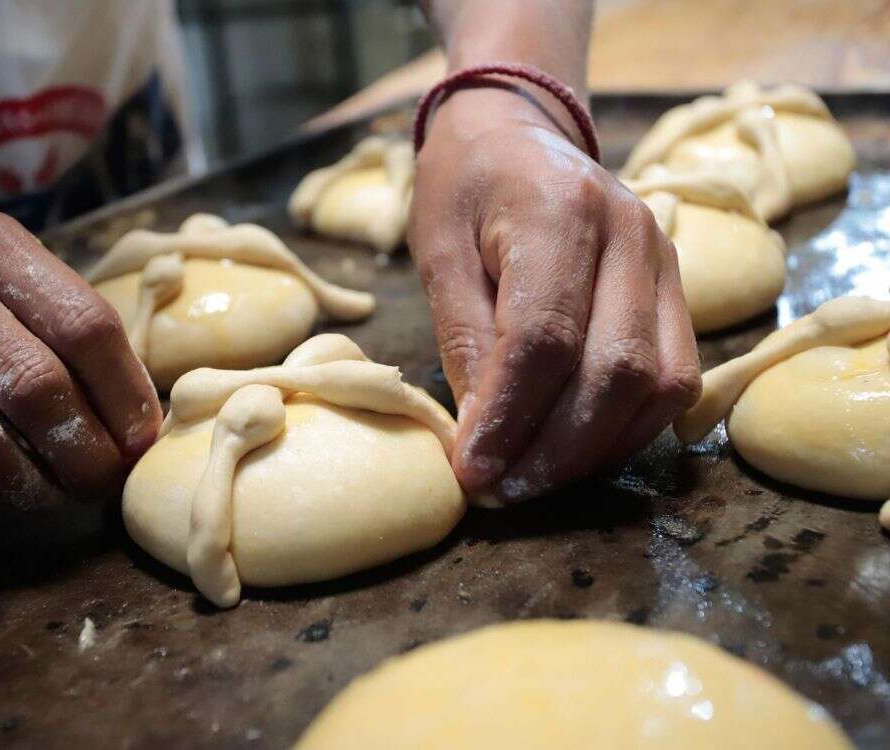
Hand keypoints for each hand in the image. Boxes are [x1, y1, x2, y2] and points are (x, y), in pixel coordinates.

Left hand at [409, 88, 700, 502]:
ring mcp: (668, 263)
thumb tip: (483, 435)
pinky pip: (675, 381)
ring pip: (659, 386)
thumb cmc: (465, 189)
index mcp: (561, 211)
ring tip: (532, 482)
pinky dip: (626, 430)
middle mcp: (633, 235)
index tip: (470, 471)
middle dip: (555, 450)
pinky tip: (574, 452)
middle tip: (500, 491)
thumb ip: (464, 339)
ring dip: (594, 451)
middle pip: (614, 371)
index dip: (510, 417)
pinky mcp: (682, 292)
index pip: (546, 337)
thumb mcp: (438, 253)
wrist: (518, 133)